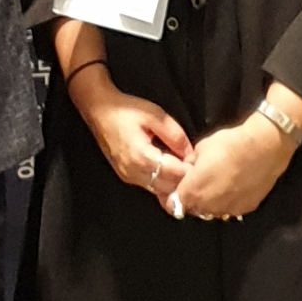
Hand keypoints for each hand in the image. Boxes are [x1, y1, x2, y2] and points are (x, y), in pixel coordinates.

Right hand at [73, 71, 192, 204]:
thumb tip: (190, 154)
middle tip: (197, 169)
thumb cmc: (126, 110)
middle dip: (184, 180)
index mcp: (142, 157)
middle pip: (167, 188)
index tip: (201, 163)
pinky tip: (171, 171)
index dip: (190, 171)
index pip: (174, 174)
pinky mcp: (126, 176)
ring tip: (185, 169)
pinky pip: (150, 186)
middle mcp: (134, 172)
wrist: (99, 110)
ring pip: (159, 190)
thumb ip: (175, 135)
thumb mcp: (156, 115)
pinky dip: (163, 182)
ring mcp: (128, 176)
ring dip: (174, 183)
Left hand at [169, 108, 297, 224]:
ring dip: (210, 202)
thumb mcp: (201, 148)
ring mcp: (228, 210)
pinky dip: (227, 201)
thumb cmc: (229, 144)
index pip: (173, 205)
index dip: (172, 197)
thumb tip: (188, 168)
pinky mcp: (245, 209)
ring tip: (217, 184)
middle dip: (191, 198)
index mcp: (193, 191)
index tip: (176, 188)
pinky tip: (233, 187)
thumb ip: (190, 163)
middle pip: (193, 209)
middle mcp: (209, 206)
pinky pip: (230, 209)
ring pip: (212, 211)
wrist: (264, 147)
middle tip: (197, 183)